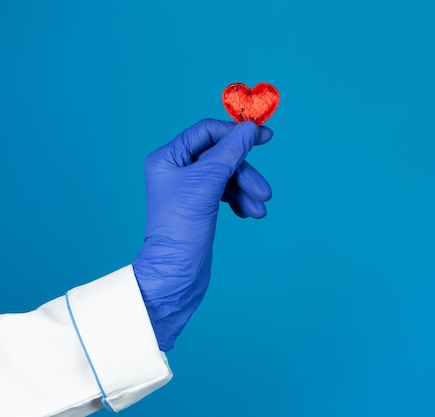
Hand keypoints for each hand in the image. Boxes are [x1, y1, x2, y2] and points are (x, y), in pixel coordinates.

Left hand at [132, 119, 272, 350]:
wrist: (176, 274)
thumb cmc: (182, 227)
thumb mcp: (208, 183)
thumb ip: (231, 152)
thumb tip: (251, 128)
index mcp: (168, 157)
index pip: (207, 132)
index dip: (236, 133)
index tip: (266, 137)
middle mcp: (176, 169)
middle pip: (221, 156)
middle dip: (244, 173)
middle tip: (264, 192)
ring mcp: (189, 189)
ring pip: (226, 176)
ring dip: (246, 190)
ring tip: (259, 210)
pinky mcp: (200, 207)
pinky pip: (226, 193)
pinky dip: (240, 201)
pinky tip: (248, 214)